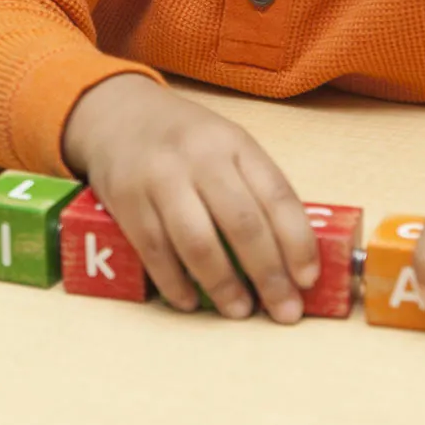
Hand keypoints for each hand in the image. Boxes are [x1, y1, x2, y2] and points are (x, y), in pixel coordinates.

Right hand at [61, 75, 318, 323]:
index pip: (277, 195)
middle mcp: (200, 157)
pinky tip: (189, 302)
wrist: (115, 113)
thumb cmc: (184, 139)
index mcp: (235, 143)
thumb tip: (288, 257)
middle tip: (284, 311)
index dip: (298, 242)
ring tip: (239, 311)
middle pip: (242, 222)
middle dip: (268, 275)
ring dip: (223, 285)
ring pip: (197, 242)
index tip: (309, 280)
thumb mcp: (226, 145)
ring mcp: (160, 178)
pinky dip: (174, 283)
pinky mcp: (126, 200)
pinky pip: (154, 251)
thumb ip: (254, 188)